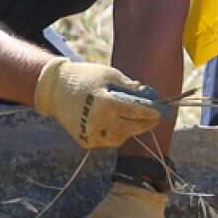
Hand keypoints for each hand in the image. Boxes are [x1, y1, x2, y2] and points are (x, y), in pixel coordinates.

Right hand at [34, 57, 164, 149]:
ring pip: (121, 137)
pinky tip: (114, 122)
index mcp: (106, 103)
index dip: (151, 112)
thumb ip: (131, 88)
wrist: (55, 90)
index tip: (162, 112)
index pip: (136, 112)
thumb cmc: (86, 78)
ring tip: (132, 118)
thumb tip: (151, 96)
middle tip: (155, 119)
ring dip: (130, 129)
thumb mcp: (110, 75)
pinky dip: (115, 133)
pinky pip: (108, 140)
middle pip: (131, 128)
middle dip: (145, 124)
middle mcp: (98, 122)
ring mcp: (91, 134)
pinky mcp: (85, 141)